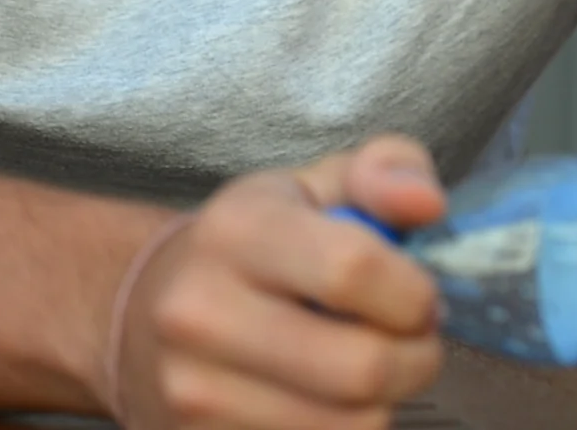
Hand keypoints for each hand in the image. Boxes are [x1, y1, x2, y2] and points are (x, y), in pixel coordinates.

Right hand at [109, 136, 448, 428]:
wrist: (149, 312)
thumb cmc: (258, 243)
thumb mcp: (318, 184)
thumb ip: (387, 172)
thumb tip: (427, 203)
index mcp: (237, 231)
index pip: (353, 270)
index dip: (413, 292)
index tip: (421, 295)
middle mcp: (201, 313)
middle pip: (361, 367)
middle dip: (418, 357)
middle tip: (414, 339)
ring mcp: (193, 391)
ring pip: (351, 425)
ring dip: (387, 400)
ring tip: (373, 363)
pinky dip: (346, 428)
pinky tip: (330, 396)